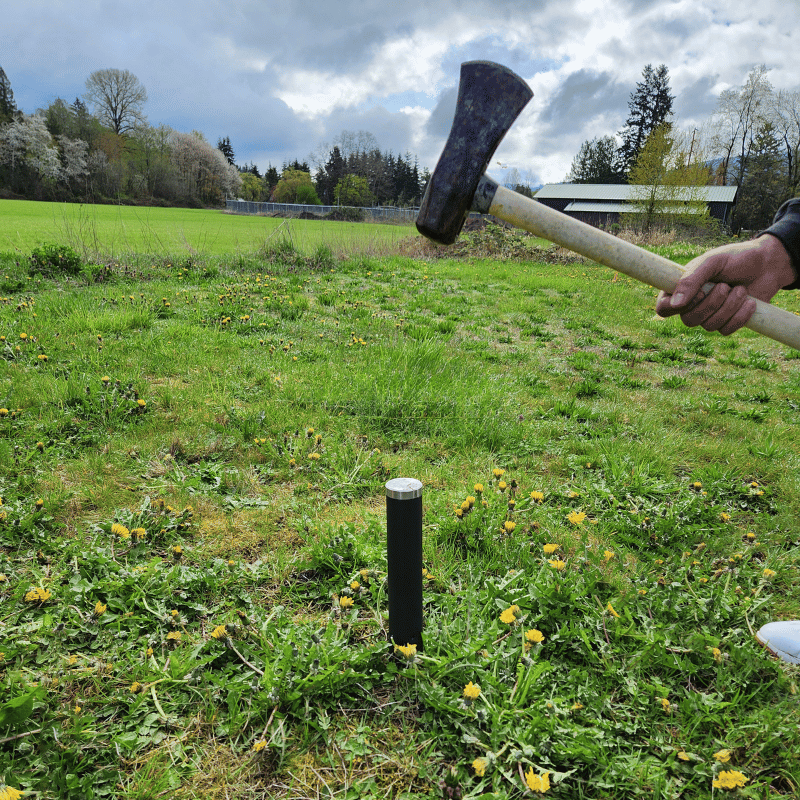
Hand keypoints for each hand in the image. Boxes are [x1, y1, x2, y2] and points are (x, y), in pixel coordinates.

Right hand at [656, 235, 795, 334]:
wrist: (768, 265)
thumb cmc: (737, 258)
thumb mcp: (712, 262)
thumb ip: (691, 280)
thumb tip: (675, 304)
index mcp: (681, 288)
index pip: (663, 308)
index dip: (675, 307)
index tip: (697, 293)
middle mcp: (692, 305)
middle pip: (688, 320)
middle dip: (711, 304)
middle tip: (724, 286)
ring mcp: (709, 315)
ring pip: (709, 326)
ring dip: (729, 307)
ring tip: (740, 290)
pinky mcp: (727, 323)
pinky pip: (726, 331)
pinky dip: (740, 316)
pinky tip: (749, 302)